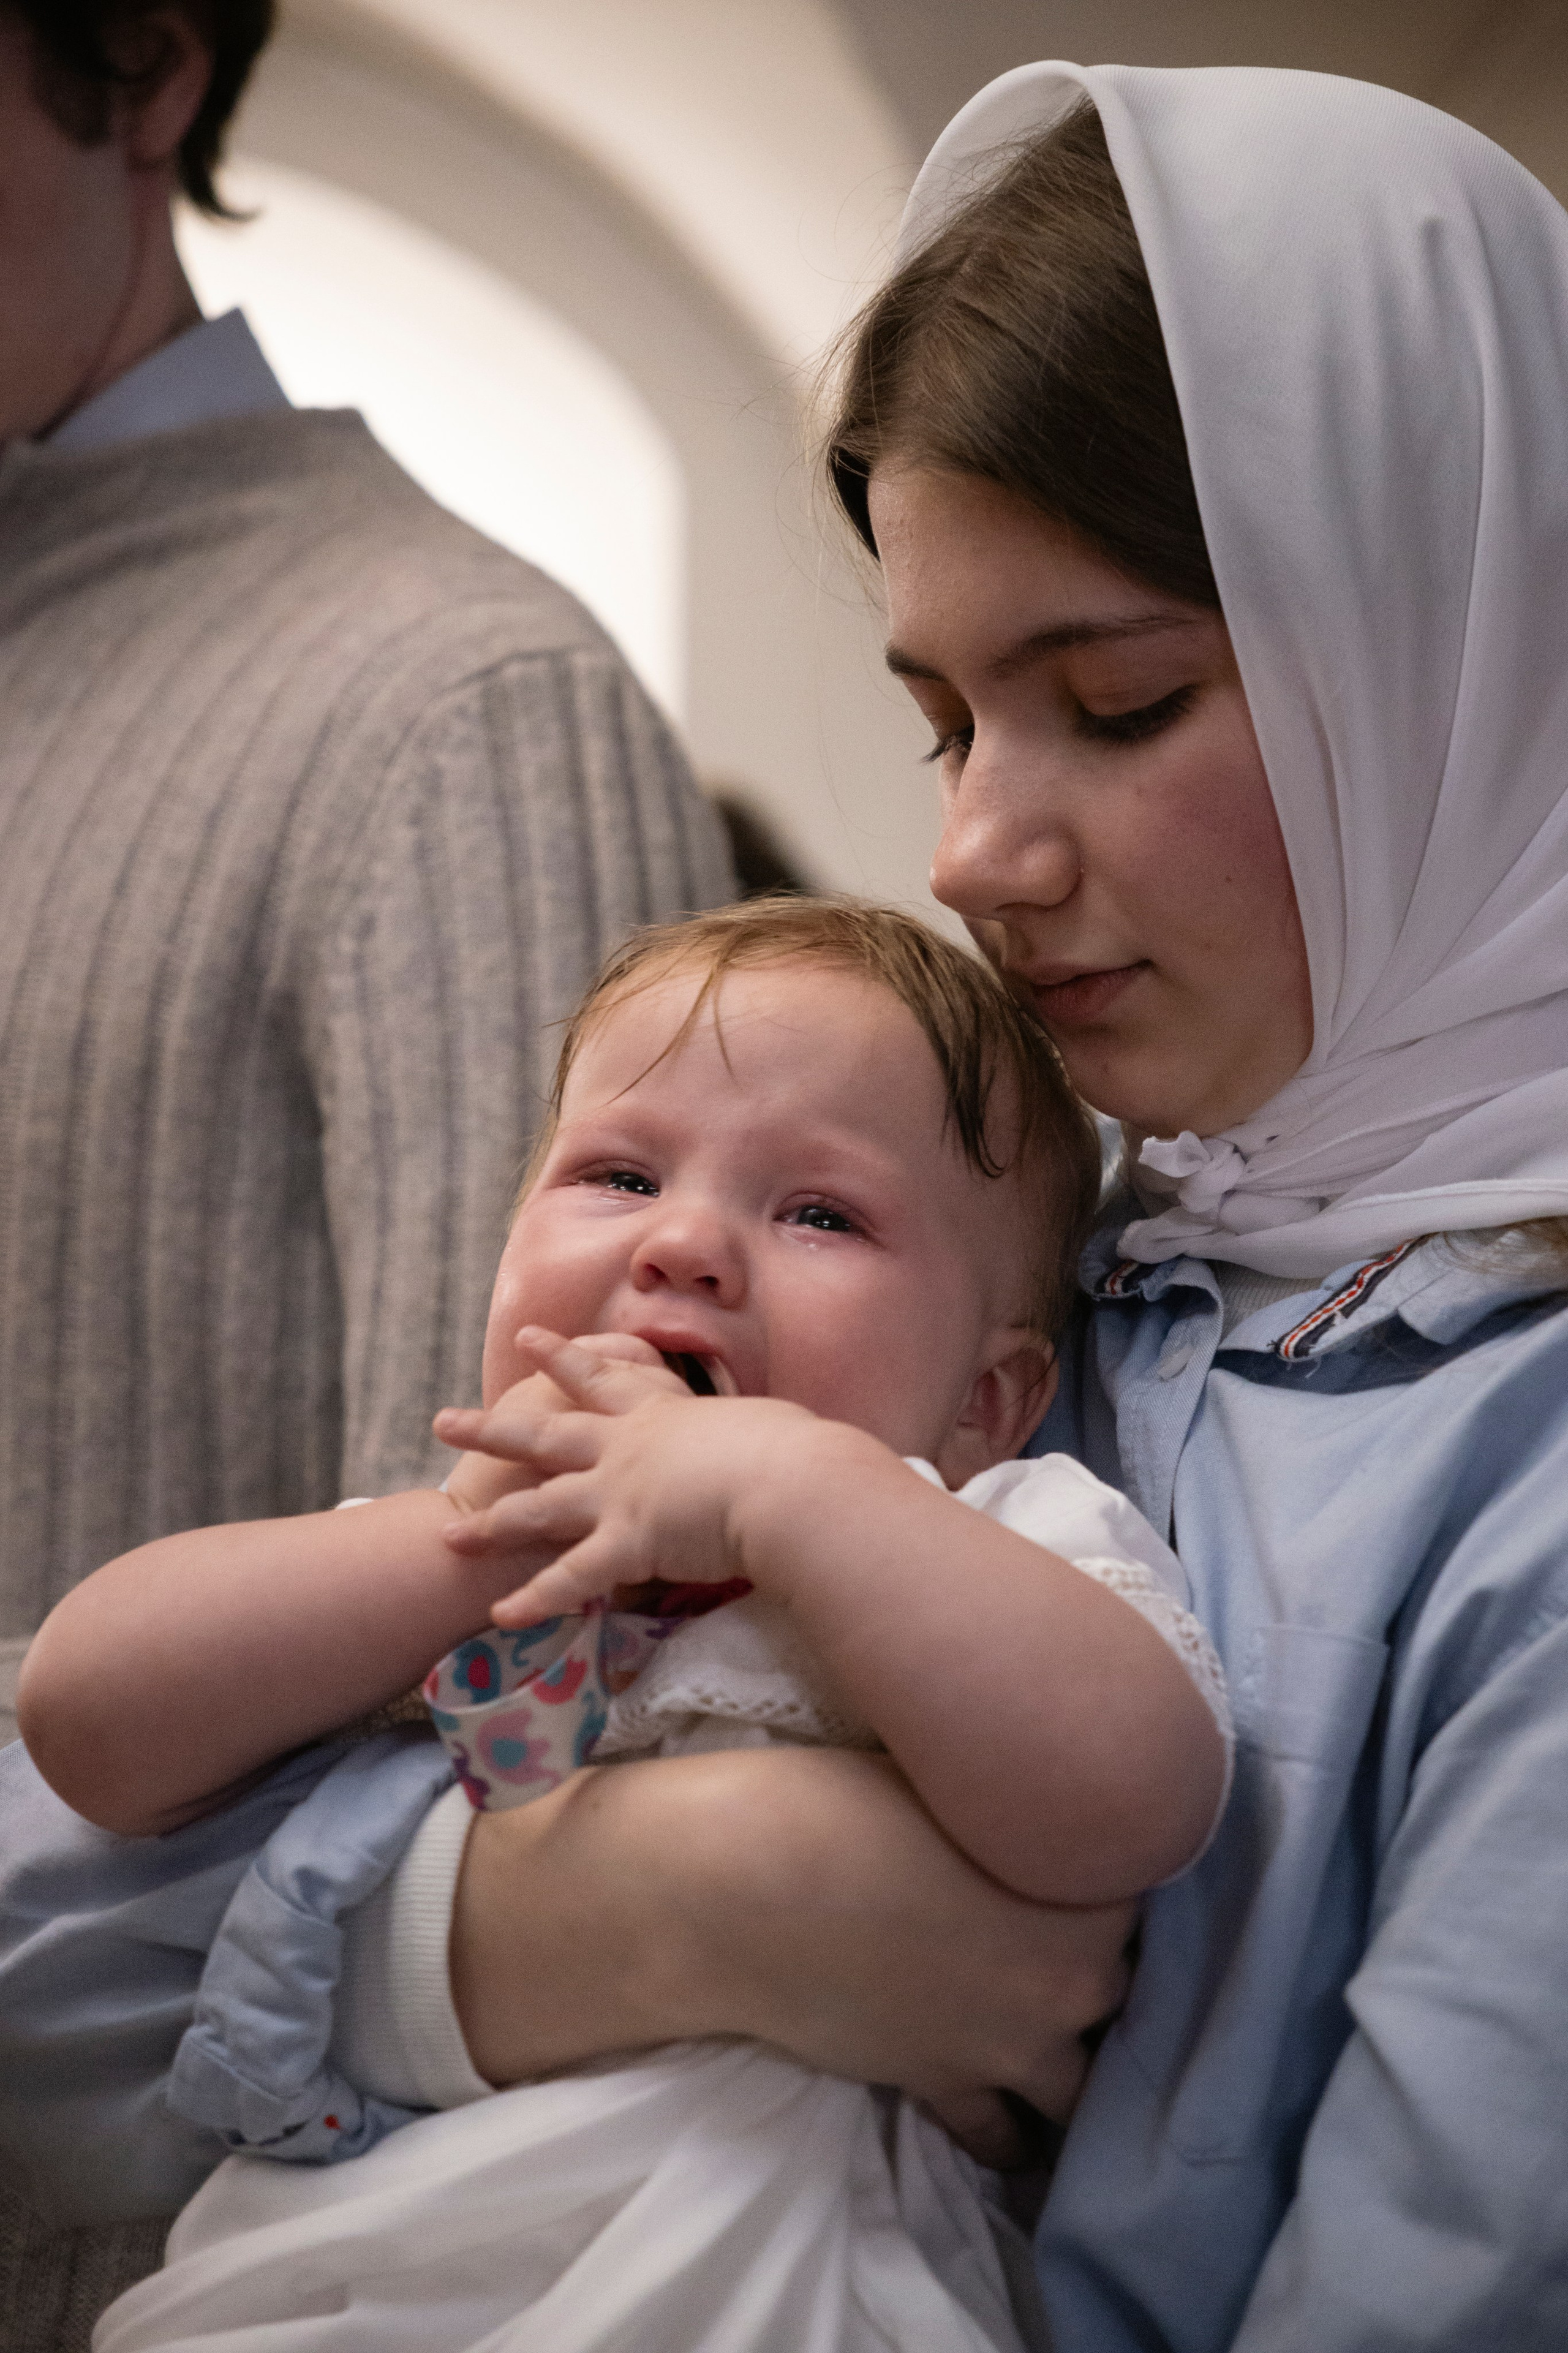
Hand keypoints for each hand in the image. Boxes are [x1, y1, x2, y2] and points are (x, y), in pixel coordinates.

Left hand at [437, 1328, 824, 1624]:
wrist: (791, 1479)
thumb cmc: (794, 1450)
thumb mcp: (767, 1428)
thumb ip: (747, 1437)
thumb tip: (774, 1443)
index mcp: (664, 1414)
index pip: (605, 1378)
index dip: (565, 1357)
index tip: (530, 1339)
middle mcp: (628, 1448)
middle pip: (546, 1435)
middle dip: (492, 1429)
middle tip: (443, 1421)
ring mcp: (620, 1494)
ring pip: (541, 1509)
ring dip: (492, 1524)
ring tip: (449, 1535)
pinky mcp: (628, 1543)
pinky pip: (572, 1578)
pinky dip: (536, 1600)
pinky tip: (501, 1614)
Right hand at [450, 1745, 1133, 2122]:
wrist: (736, 1889)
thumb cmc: (837, 1803)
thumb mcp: (951, 1778)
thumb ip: (1019, 1811)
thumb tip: (1040, 1798)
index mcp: (1082, 1898)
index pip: (1142, 1884)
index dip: (1109, 1860)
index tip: (1078, 1840)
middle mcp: (1067, 1985)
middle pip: (1123, 1980)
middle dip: (1097, 1955)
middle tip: (1056, 1919)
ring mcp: (1003, 2048)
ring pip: (1082, 2084)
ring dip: (1074, 2056)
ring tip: (1049, 2022)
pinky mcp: (940, 2086)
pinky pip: (1000, 2133)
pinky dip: (1009, 2126)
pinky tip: (1010, 2113)